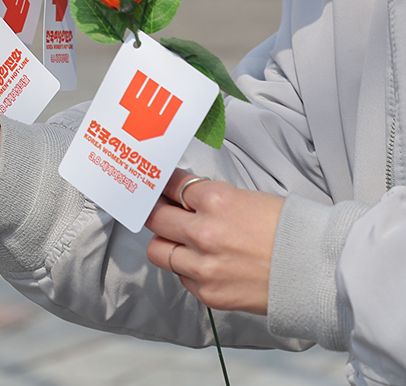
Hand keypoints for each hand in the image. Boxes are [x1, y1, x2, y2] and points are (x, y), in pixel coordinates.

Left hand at [145, 169, 284, 313]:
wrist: (323, 272)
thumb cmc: (295, 233)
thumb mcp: (251, 199)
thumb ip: (214, 200)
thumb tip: (189, 199)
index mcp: (217, 201)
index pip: (172, 186)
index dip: (164, 186)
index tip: (160, 187)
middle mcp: (204, 232)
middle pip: (156, 217)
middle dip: (158, 212)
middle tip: (161, 211)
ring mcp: (204, 266)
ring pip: (158, 250)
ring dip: (167, 243)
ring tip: (180, 241)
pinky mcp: (210, 293)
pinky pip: (181, 277)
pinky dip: (187, 269)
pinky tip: (204, 263)